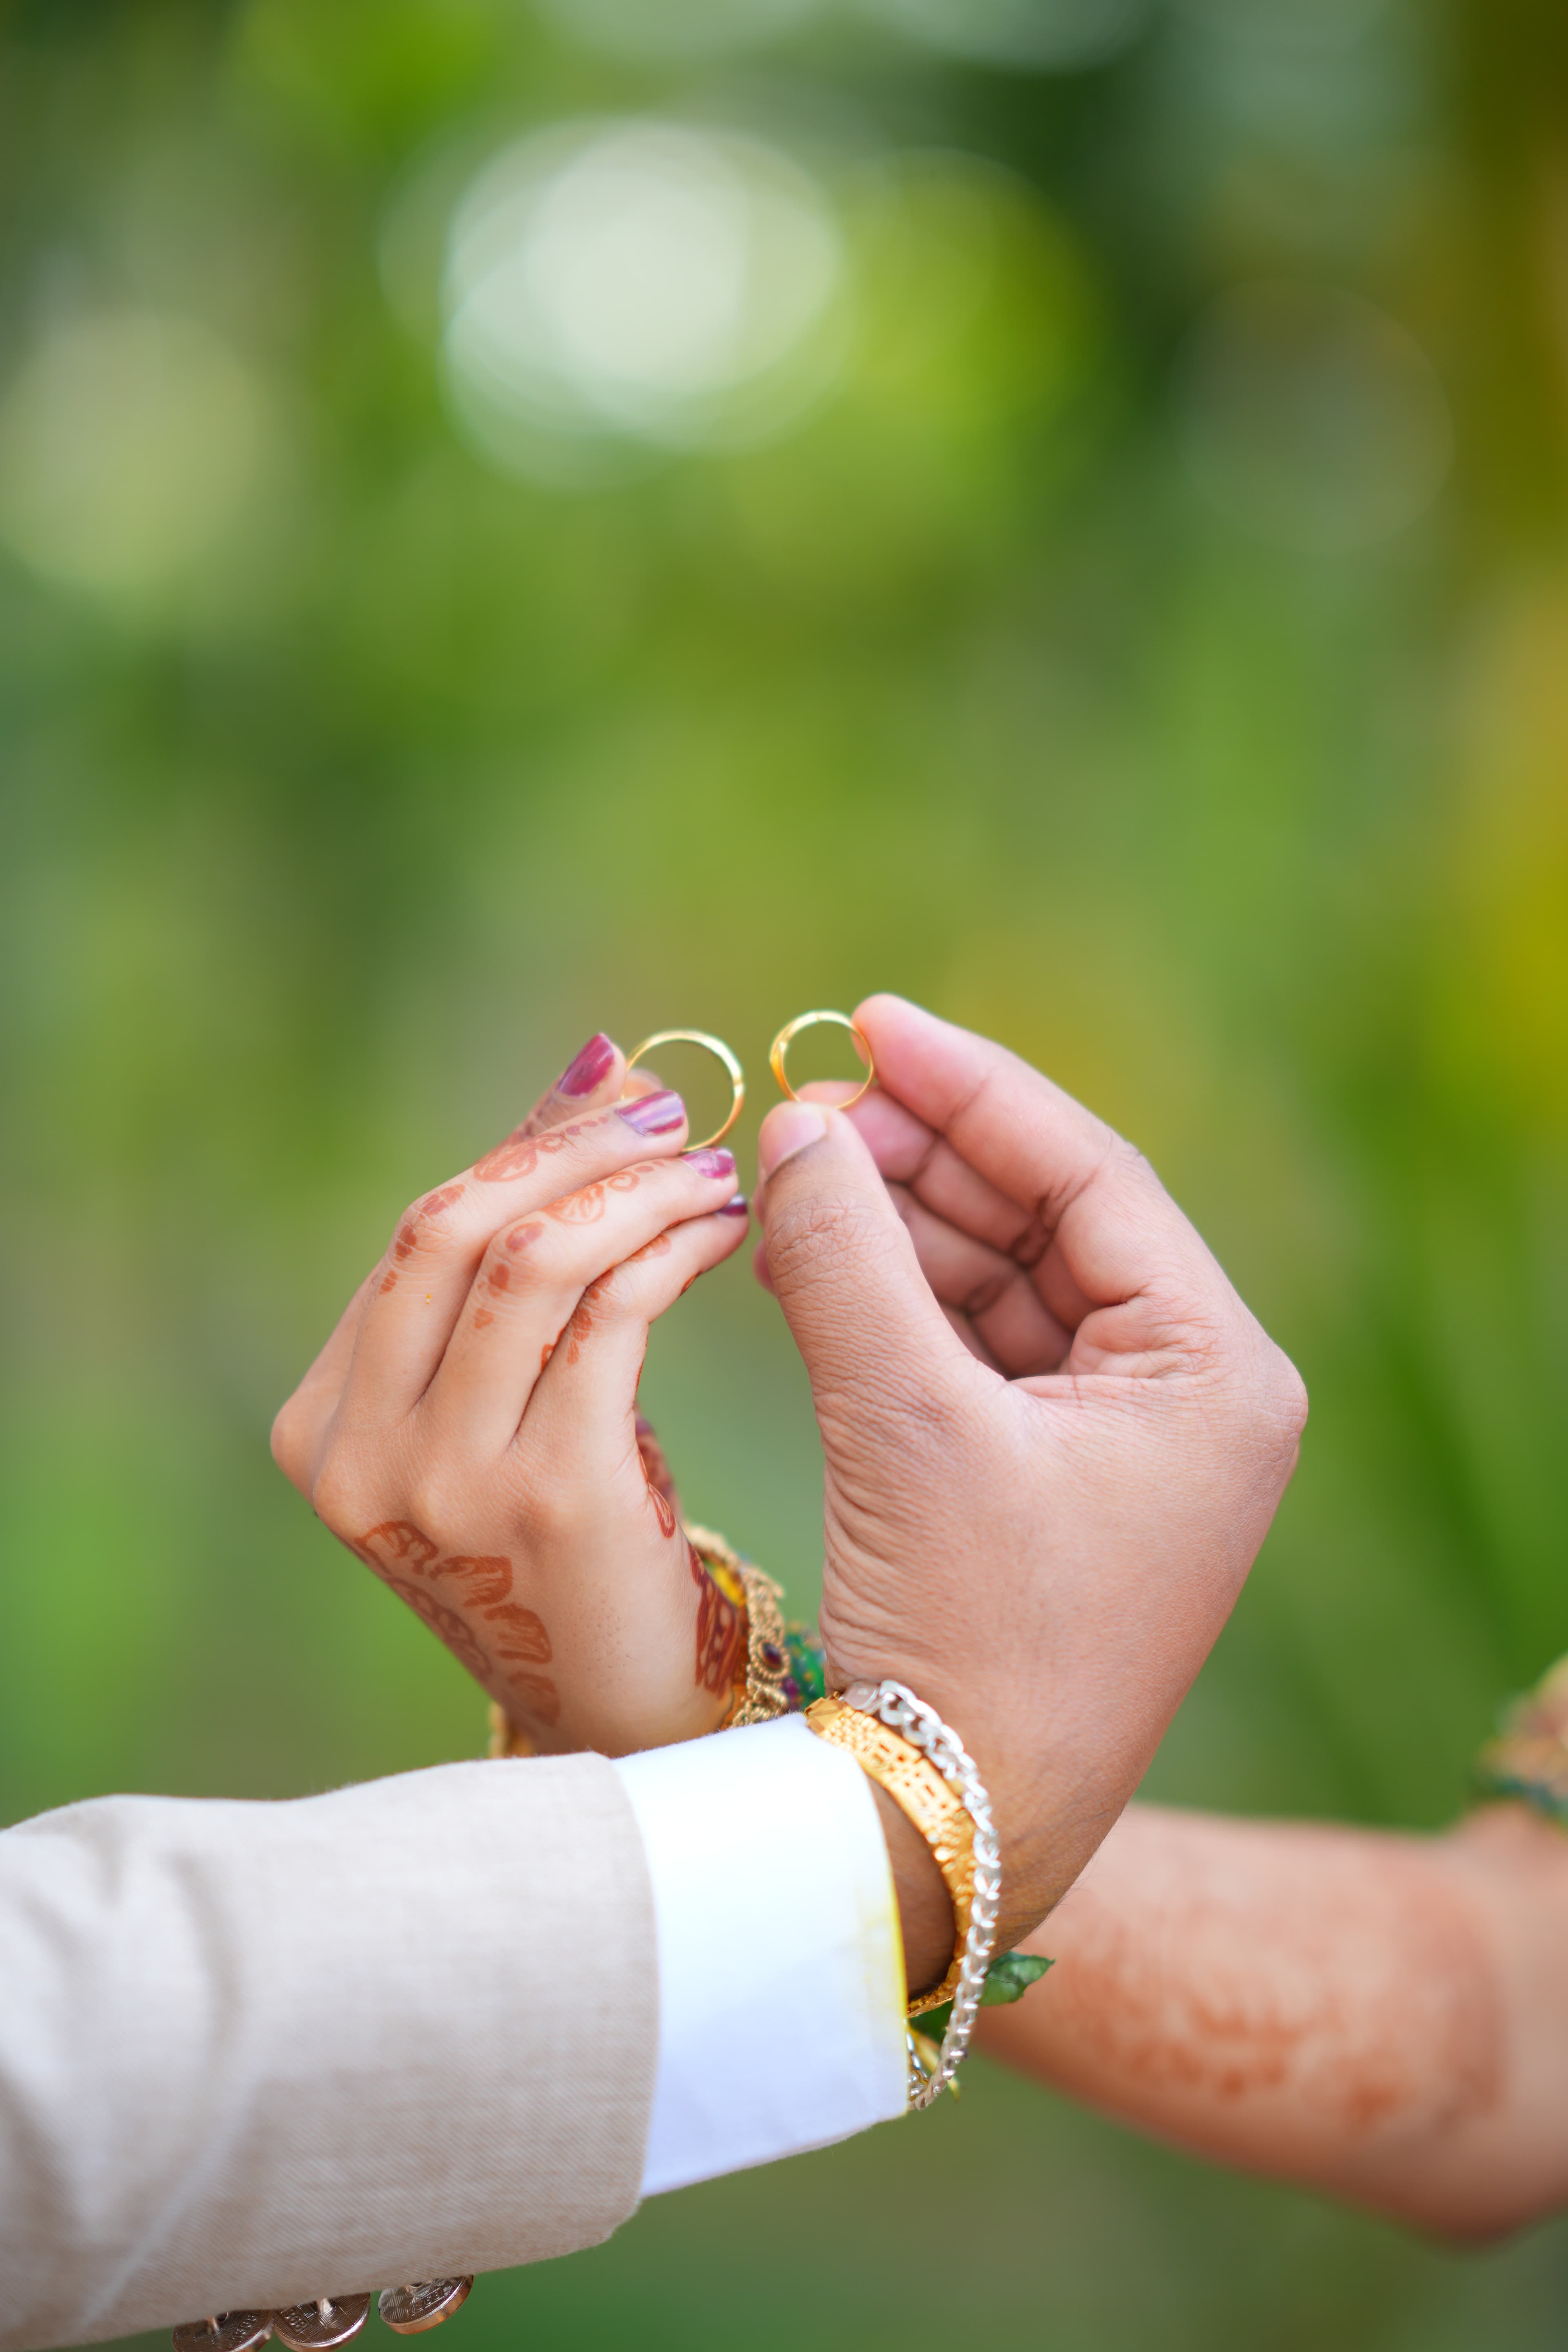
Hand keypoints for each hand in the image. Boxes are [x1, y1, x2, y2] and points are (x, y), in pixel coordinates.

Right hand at [271, 1034, 751, 1754]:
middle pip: (452, 1231)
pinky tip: (729, 1236)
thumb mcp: (511, 1401)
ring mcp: (445, 1485)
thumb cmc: (574, 1544)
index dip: (528, 1150)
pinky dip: (672, 1254)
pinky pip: (609, 1322)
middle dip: (576, 1153)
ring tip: (715, 1172)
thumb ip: (521, 1257)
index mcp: (324, 1429)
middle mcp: (360, 1458)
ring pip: (533, 1264)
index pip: (418, 1236)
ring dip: (637, 1194)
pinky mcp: (550, 1500)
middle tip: (676, 1114)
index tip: (622, 1092)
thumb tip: (590, 1068)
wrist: (631, 1721)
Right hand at [752, 993, 1306, 1970]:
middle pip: (1048, 1220)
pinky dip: (892, 1305)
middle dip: (922, 1159)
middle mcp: (1188, 1397)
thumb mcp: (908, 1427)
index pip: (1093, 1177)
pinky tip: (807, 1260)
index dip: (974, 1089)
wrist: (957, 1834)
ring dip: (895, 1228)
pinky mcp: (1050, 1482)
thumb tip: (795, 1125)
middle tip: (803, 1106)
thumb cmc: (971, 1642)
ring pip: (1002, 1282)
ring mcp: (1119, 1442)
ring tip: (787, 1177)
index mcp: (1216, 1374)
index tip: (869, 1020)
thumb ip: (849, 1259)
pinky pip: (973, 1352)